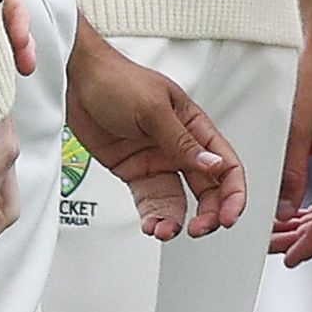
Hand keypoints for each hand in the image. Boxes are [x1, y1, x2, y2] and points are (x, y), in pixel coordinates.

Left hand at [67, 22, 249, 242]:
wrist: (78, 83)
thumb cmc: (119, 80)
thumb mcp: (154, 109)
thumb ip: (182, 141)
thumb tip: (212, 165)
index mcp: (195, 127)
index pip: (225, 165)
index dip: (233, 194)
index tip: (228, 217)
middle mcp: (180, 147)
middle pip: (207, 190)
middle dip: (208, 214)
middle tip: (198, 229)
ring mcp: (158, 161)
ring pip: (178, 200)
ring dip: (176, 220)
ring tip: (164, 231)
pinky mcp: (135, 172)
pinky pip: (149, 200)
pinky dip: (152, 216)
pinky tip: (150, 225)